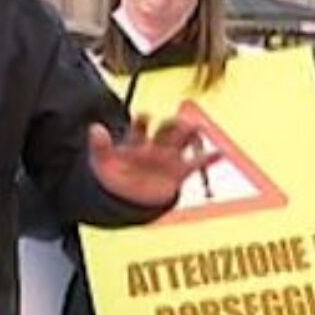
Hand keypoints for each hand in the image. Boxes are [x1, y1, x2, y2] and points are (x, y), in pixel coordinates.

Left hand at [88, 111, 219, 209]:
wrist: (127, 197)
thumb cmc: (115, 174)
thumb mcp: (104, 162)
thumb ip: (101, 147)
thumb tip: (94, 128)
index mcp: (137, 139)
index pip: (141, 125)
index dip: (143, 120)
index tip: (144, 116)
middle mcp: (155, 144)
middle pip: (167, 129)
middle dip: (173, 124)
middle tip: (178, 121)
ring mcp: (169, 157)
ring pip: (183, 141)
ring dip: (190, 135)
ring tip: (196, 129)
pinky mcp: (179, 171)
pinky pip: (196, 163)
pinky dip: (209, 158)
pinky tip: (220, 154)